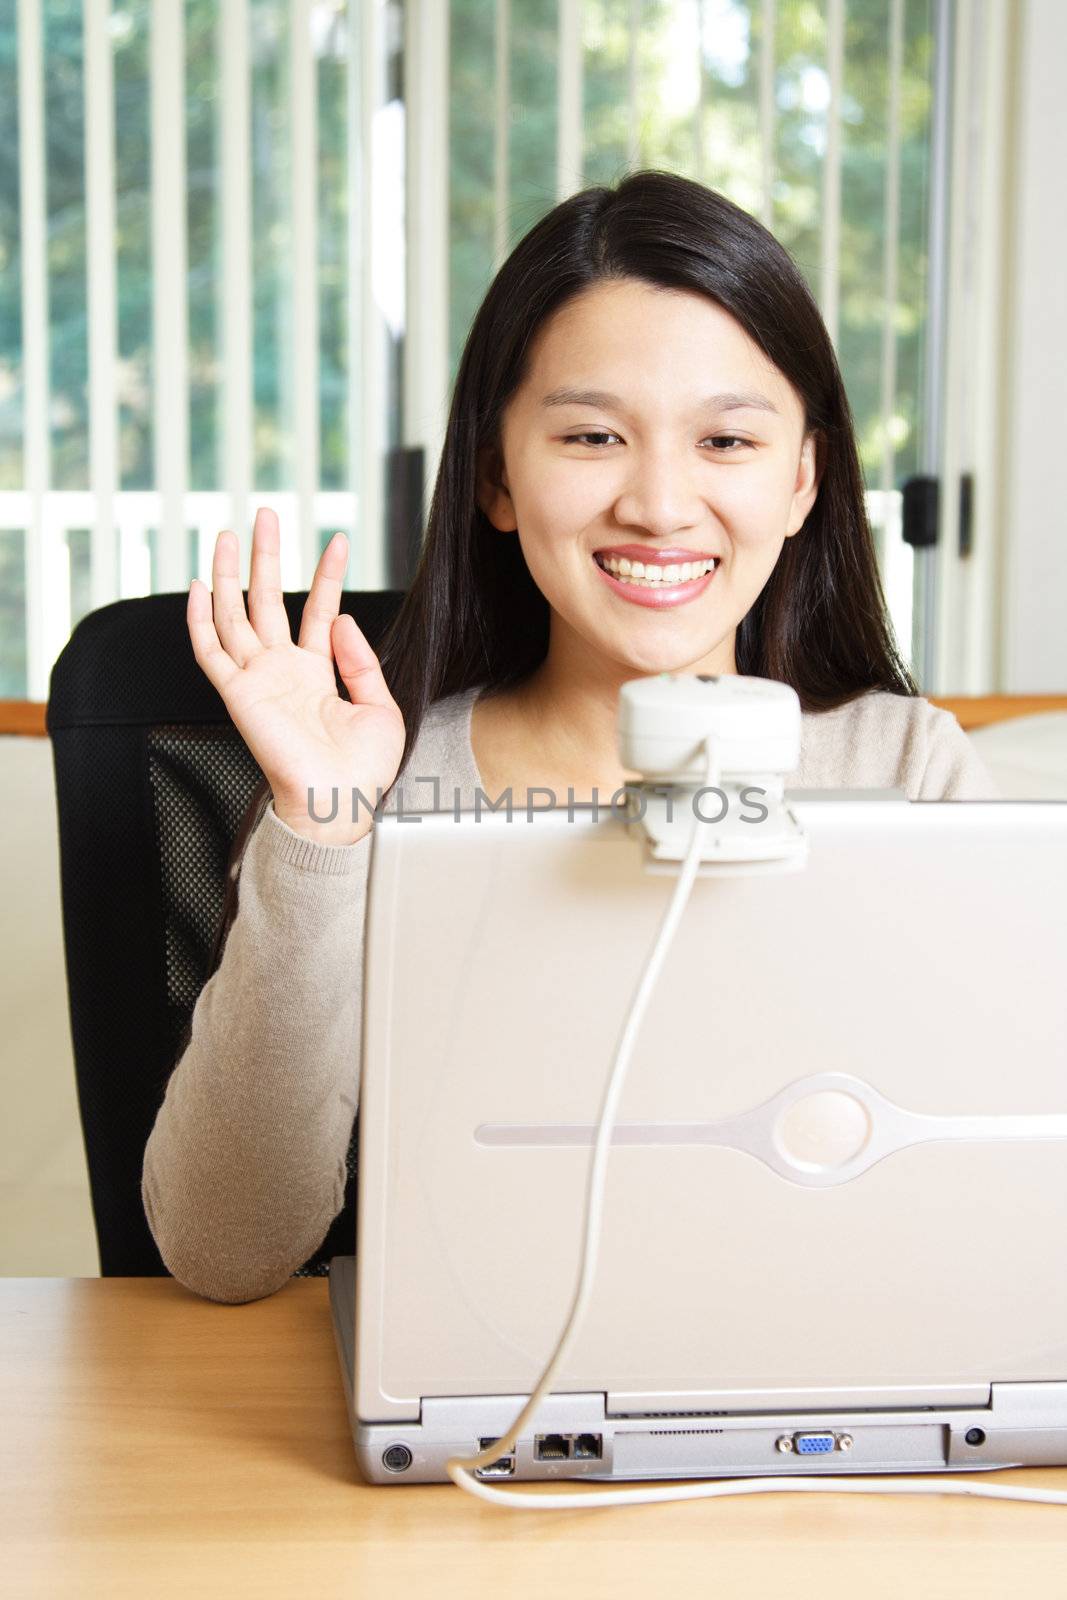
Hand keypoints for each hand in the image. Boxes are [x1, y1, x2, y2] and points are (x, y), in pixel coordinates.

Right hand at [187, 508, 405, 845]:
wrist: (338, 802)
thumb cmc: (362, 770)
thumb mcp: (380, 708)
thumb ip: (361, 662)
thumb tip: (342, 618)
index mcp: (317, 674)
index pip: (317, 612)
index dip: (326, 575)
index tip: (337, 541)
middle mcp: (282, 671)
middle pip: (268, 600)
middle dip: (265, 557)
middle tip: (265, 515)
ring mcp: (258, 679)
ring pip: (235, 615)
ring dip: (230, 573)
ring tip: (229, 532)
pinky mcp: (238, 694)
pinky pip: (210, 651)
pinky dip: (200, 619)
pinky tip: (198, 586)